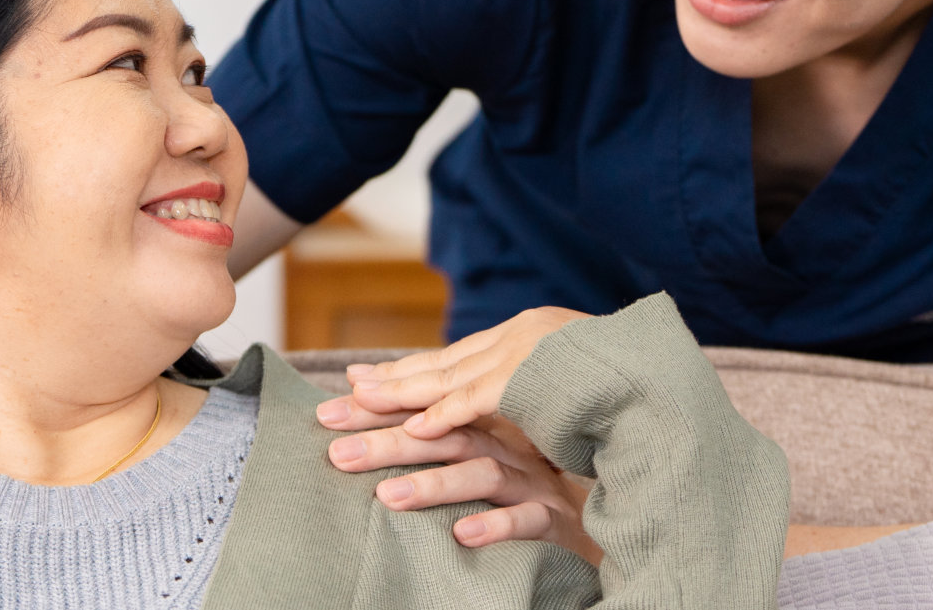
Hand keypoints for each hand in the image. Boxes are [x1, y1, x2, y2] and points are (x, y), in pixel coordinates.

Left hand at [315, 306, 599, 562]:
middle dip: (389, 441)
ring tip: (388, 497)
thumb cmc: (531, 490)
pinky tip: (463, 535)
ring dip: (435, 484)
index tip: (325, 413)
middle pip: (445, 437)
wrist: (607, 520)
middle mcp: (508, 450)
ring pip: (484, 476)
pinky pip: (528, 521)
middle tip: (337, 453)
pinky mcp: (559, 521)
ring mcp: (534, 483)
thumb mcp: (480, 464)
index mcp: (486, 433)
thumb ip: (433, 439)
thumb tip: (364, 397)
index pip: (424, 415)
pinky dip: (497, 525)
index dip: (376, 410)